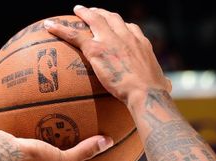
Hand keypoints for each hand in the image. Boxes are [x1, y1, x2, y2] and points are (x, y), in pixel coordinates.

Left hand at [44, 6, 170, 106]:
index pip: (131, 29)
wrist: (146, 93)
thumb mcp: (163, 84)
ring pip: (94, 19)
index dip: (122, 26)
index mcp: (142, 44)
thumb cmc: (155, 94)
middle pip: (113, 18)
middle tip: (94, 13)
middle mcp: (127, 36)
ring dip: (84, 13)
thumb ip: (162, 83)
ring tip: (77, 10)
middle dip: (103, 14)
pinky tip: (48, 27)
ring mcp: (111, 40)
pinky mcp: (97, 48)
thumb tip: (167, 87)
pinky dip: (60, 29)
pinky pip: (74, 35)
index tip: (117, 26)